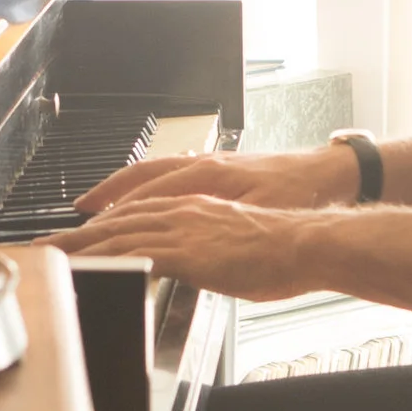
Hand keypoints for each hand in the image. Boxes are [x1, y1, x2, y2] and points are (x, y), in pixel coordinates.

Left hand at [55, 195, 322, 300]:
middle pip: (115, 219)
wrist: (306, 242)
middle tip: (44, 246)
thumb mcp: (231, 242)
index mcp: (191, 204)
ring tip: (52, 258)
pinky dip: (110, 260)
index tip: (73, 232)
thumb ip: (205, 248)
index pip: (132, 210)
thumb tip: (193, 262)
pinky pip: (139, 254)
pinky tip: (91, 269)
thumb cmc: (279, 248)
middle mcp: (181, 209)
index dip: (98, 221)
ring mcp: (183, 229)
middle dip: (75, 234)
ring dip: (80, 246)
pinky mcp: (190, 252)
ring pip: (119, 233)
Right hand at [77, 146, 357, 215]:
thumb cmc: (300, 199)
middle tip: (78, 216)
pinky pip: (171, 173)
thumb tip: (171, 244)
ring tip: (97, 204)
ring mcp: (211, 166)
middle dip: (106, 197)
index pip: (146, 194)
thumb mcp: (255, 222)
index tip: (87, 228)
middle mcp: (204, 166)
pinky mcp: (221, 171)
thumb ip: (212, 232)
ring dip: (123, 188)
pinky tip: (142, 195)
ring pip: (154, 173)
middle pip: (142, 178)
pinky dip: (148, 184)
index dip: (114, 213)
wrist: (333, 179)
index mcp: (208, 177)